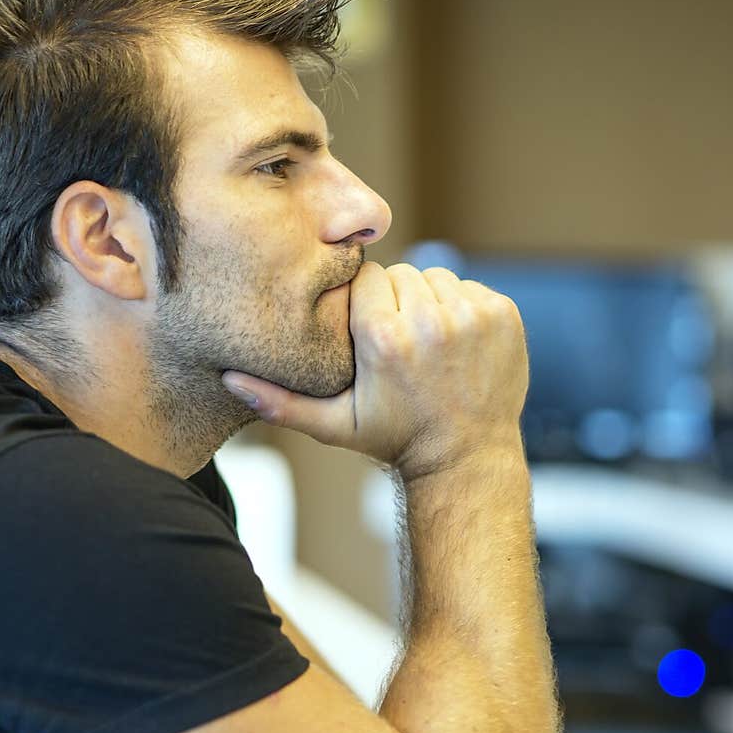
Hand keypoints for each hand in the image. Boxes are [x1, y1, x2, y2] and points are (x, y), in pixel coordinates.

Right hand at [222, 261, 527, 480]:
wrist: (466, 458)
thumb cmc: (396, 440)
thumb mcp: (334, 425)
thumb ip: (280, 401)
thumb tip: (229, 378)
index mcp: (383, 339)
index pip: (367, 278)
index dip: (366, 303)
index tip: (371, 330)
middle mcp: (430, 323)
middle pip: (402, 275)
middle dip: (398, 302)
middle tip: (400, 342)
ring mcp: (472, 317)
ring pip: (437, 278)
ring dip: (431, 302)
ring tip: (427, 344)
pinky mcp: (503, 316)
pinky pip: (471, 287)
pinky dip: (463, 309)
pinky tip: (456, 345)